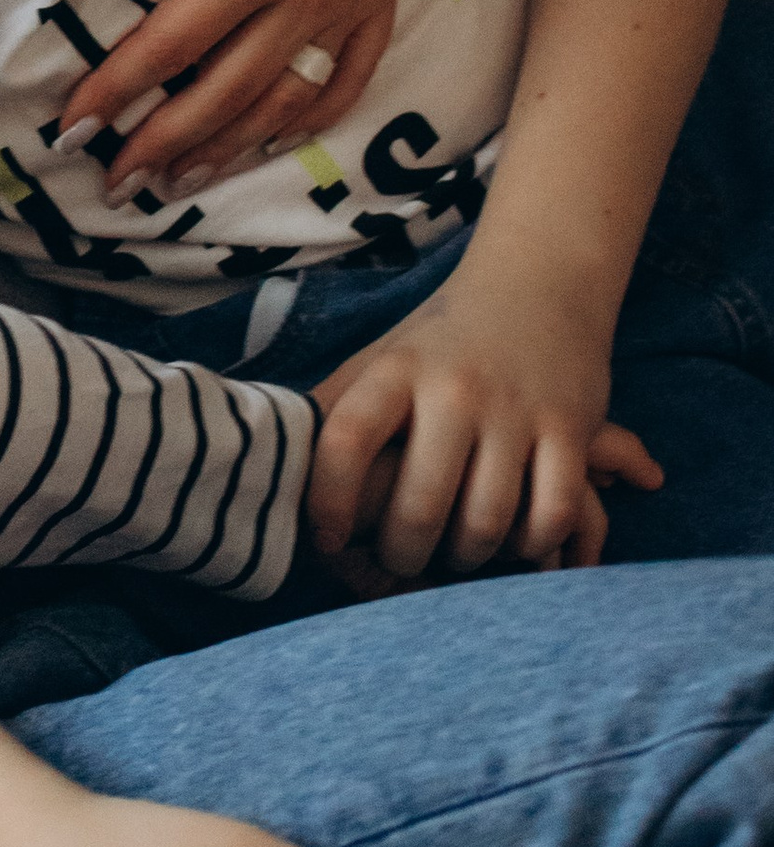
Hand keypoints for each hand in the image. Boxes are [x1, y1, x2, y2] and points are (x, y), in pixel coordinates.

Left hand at [59, 0, 434, 200]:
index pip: (170, 47)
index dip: (118, 93)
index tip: (72, 129)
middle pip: (224, 96)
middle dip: (163, 144)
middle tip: (114, 182)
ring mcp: (352, 6)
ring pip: (284, 106)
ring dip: (227, 149)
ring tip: (175, 180)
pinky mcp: (381, 1)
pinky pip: (346, 86)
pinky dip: (303, 125)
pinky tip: (264, 143)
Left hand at [309, 272, 661, 577]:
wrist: (537, 283)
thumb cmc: (440, 341)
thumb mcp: (379, 359)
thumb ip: (334, 409)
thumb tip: (278, 472)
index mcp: (394, 370)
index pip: (345, 441)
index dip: (329, 502)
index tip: (328, 540)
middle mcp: (453, 388)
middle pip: (420, 504)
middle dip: (403, 553)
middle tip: (400, 562)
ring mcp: (515, 409)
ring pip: (487, 520)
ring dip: (467, 557)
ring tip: (454, 556)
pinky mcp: (569, 427)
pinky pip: (552, 512)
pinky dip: (531, 544)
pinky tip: (514, 542)